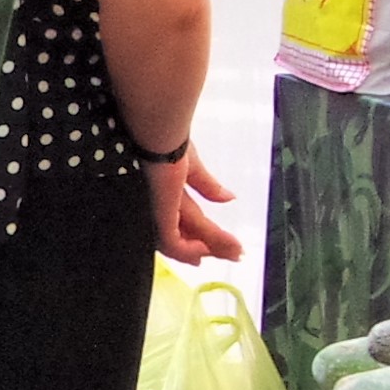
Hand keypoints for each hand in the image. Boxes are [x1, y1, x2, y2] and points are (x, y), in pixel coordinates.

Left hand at [149, 147, 242, 265]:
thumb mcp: (192, 164)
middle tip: (235, 255)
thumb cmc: (167, 139)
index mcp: (164, 190)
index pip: (185, 218)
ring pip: (180, 239)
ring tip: (231, 254)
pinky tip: (204, 254)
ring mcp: (155, 211)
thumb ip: (208, 185)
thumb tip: (230, 199)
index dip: (203, 233)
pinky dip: (188, 250)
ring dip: (207, 247)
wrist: (155, 133)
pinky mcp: (157, 215)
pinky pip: (171, 242)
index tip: (221, 246)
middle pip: (185, 231)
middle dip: (211, 244)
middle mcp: (157, 204)